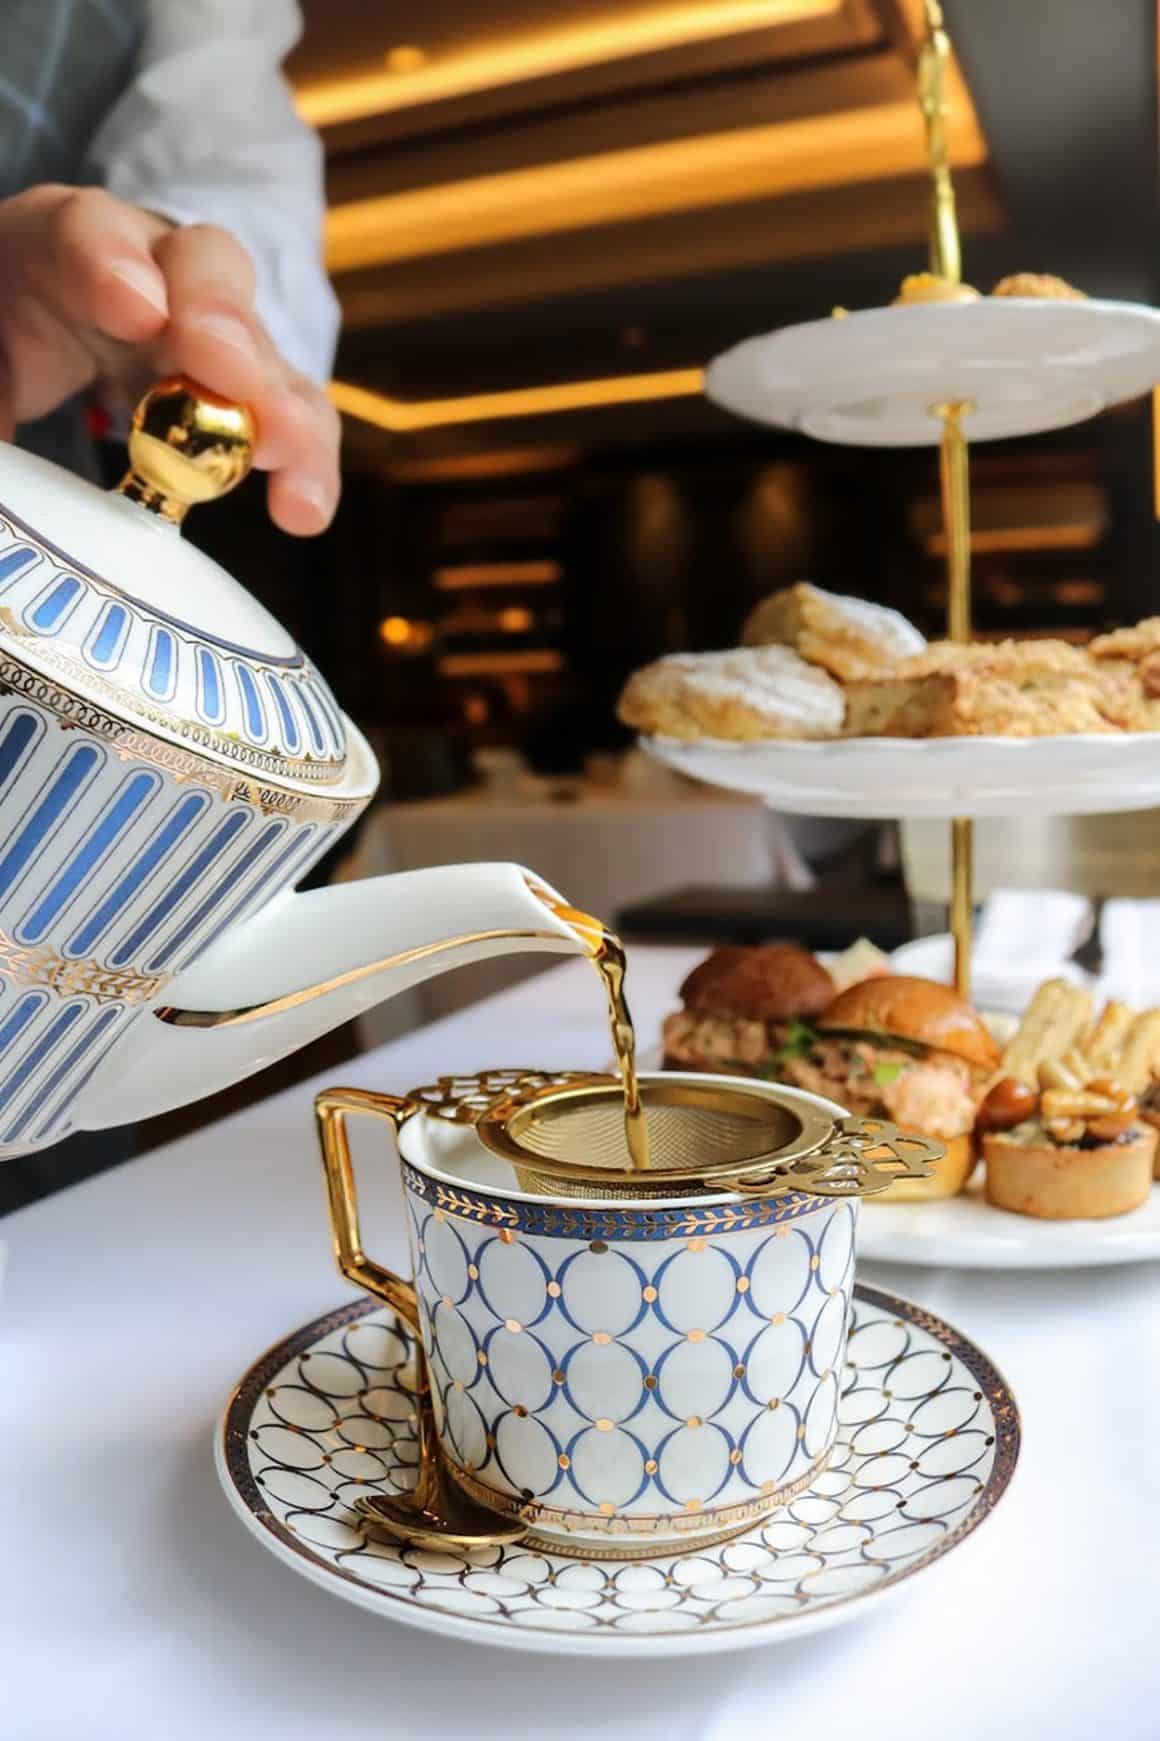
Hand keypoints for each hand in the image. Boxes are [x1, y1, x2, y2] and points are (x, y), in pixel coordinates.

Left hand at [0, 184, 339, 535]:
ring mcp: (211, 335)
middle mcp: (154, 275)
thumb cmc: (4, 350)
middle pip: (205, 269)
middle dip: (220, 318)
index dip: (112, 264)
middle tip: (230, 371)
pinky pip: (290, 423)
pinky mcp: (249, 399)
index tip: (136, 311)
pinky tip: (303, 510)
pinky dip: (305, 464)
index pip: (86, 230)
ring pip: (265, 352)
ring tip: (284, 448)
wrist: (44, 351)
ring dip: (279, 402)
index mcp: (58, 249)